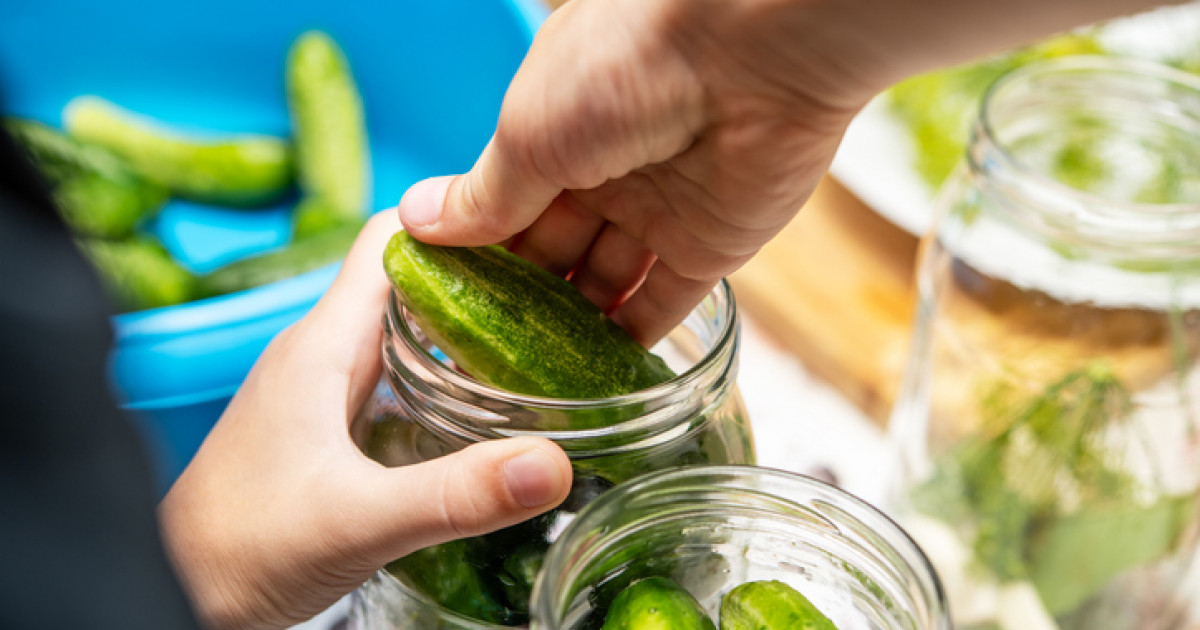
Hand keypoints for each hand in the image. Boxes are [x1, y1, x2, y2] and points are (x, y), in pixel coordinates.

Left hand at [158, 212, 572, 629]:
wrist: (176, 592)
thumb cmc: (239, 549)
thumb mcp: (360, 521)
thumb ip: (457, 494)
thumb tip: (552, 464)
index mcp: (322, 344)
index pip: (391, 238)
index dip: (459, 225)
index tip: (532, 240)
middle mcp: (323, 353)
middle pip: (411, 281)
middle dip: (482, 282)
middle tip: (562, 299)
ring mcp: (323, 390)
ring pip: (407, 332)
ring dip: (467, 334)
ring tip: (540, 348)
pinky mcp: (328, 428)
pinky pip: (398, 379)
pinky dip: (447, 381)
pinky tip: (486, 414)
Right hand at [398, 0, 1160, 344]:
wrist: (765, 24)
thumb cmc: (630, 53)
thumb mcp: (535, 128)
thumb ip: (491, 192)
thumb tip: (424, 223)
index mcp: (550, 128)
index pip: (497, 208)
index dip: (470, 262)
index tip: (438, 315)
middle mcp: (604, 168)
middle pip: (550, 255)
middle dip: (519, 308)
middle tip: (477, 372)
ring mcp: (659, 208)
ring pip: (601, 289)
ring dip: (570, 337)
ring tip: (525, 394)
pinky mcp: (714, 244)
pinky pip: (660, 308)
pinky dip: (629, 346)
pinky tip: (594, 387)